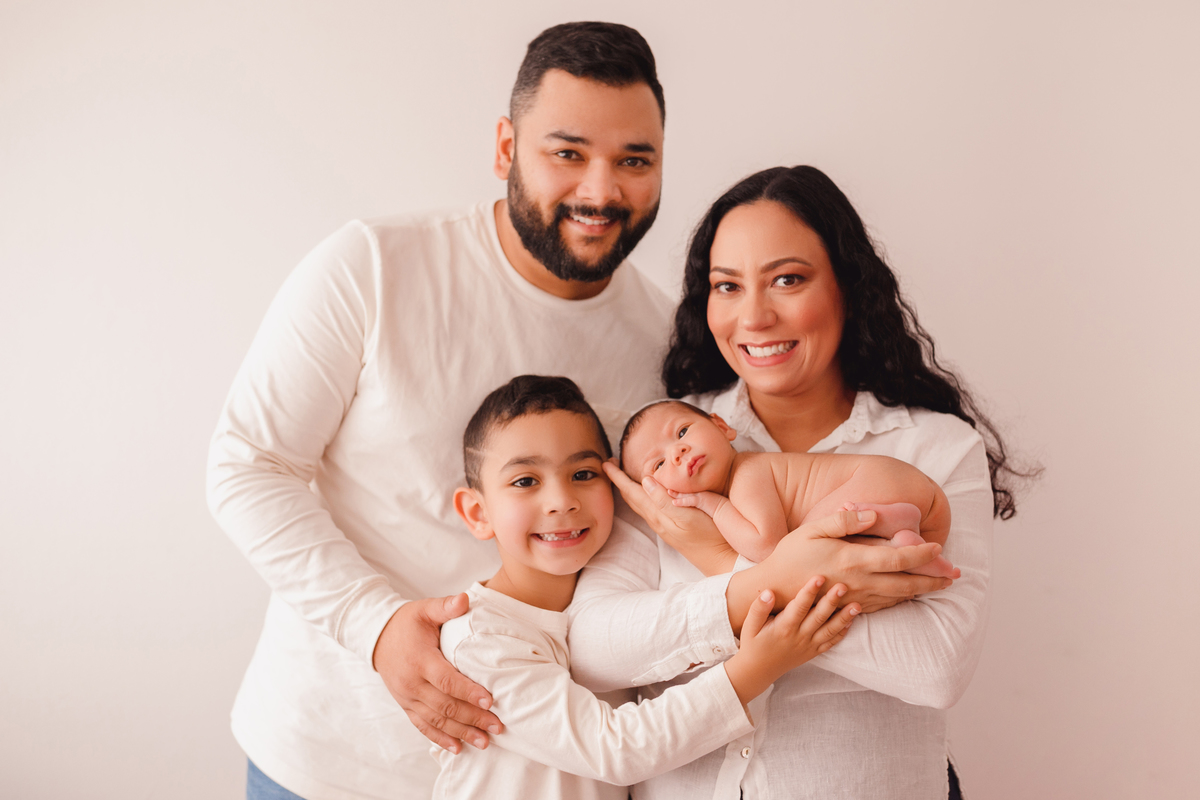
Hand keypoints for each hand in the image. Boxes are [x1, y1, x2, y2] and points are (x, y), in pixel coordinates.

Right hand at [372, 594, 502, 752]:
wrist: (377, 638)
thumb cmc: (407, 623)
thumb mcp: (424, 609)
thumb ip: (445, 606)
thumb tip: (465, 599)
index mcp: (420, 659)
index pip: (446, 680)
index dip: (468, 692)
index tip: (490, 701)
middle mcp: (412, 683)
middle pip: (445, 706)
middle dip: (473, 718)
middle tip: (498, 726)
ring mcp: (407, 697)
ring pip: (436, 721)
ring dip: (461, 733)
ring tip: (484, 742)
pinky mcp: (406, 705)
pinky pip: (422, 726)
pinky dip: (440, 739)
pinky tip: (458, 748)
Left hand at [603, 460, 735, 574]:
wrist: (722, 560)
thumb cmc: (710, 535)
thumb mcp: (687, 515)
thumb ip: (665, 500)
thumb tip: (645, 481)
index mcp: (658, 514)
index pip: (632, 492)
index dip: (618, 477)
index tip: (605, 463)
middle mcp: (658, 520)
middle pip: (632, 498)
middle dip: (620, 481)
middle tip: (611, 465)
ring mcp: (666, 525)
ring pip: (641, 504)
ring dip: (630, 489)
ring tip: (624, 477)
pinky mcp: (675, 528)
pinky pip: (652, 508)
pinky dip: (644, 497)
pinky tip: (650, 494)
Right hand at [724, 579, 858, 705]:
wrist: (757, 671)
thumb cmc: (753, 643)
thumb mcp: (749, 626)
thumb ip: (758, 608)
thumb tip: (769, 592)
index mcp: (783, 628)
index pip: (798, 607)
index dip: (809, 592)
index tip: (819, 577)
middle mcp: (798, 637)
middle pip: (818, 617)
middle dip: (832, 601)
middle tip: (844, 586)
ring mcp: (808, 646)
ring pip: (829, 631)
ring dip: (844, 618)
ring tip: (857, 605)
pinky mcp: (812, 653)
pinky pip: (830, 643)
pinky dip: (842, 633)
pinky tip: (851, 622)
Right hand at [727, 509, 951, 631]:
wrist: (773, 590)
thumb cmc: (790, 556)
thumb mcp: (813, 529)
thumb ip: (844, 520)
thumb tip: (874, 516)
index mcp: (853, 559)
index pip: (898, 557)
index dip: (922, 553)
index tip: (939, 548)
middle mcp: (859, 582)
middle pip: (905, 583)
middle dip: (932, 579)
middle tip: (953, 576)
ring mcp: (855, 598)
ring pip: (896, 598)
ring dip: (920, 592)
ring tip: (937, 585)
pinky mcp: (848, 609)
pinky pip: (881, 607)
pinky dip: (899, 601)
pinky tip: (905, 596)